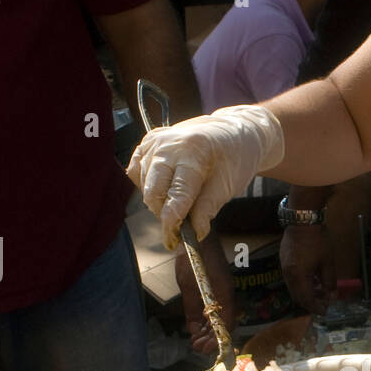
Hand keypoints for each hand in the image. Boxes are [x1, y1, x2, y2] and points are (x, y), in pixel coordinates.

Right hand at [127, 105, 283, 249]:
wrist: (232, 131)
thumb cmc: (234, 159)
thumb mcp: (228, 185)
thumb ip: (207, 210)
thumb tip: (193, 235)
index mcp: (193, 152)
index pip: (176, 194)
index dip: (173, 221)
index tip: (174, 240)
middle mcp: (168, 144)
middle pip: (153, 192)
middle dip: (164, 214)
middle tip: (180, 224)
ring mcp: (155, 141)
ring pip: (144, 185)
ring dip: (158, 201)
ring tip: (180, 200)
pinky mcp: (148, 142)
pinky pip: (136, 172)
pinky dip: (148, 185)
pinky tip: (165, 186)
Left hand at [175, 234, 236, 356]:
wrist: (197, 236)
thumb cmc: (193, 257)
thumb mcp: (188, 285)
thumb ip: (192, 308)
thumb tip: (194, 330)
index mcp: (224, 294)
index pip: (226, 323)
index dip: (216, 339)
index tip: (204, 348)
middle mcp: (225, 296)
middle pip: (223, 324)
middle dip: (211, 339)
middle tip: (197, 348)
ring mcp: (220, 293)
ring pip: (218, 320)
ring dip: (207, 333)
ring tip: (195, 343)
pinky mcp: (213, 291)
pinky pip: (212, 312)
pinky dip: (204, 323)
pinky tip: (195, 331)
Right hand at [279, 224, 336, 313]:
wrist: (303, 220)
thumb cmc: (318, 240)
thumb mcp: (327, 262)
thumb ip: (329, 281)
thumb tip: (332, 296)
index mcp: (298, 276)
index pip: (306, 299)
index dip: (316, 307)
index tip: (325, 311)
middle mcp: (288, 274)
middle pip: (297, 296)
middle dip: (310, 302)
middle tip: (324, 303)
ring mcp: (284, 266)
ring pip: (293, 288)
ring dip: (306, 293)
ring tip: (320, 290)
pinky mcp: (283, 260)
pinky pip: (291, 279)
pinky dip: (301, 283)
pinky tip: (312, 279)